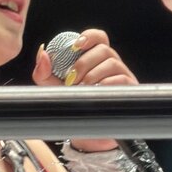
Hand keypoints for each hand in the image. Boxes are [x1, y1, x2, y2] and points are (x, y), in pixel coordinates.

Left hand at [32, 27, 138, 151]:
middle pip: (104, 50)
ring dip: (92, 76)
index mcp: (95, 60)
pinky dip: (104, 86)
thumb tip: (42, 53)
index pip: (98, 38)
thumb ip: (44, 72)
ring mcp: (122, 76)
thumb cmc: (73, 107)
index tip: (76, 45)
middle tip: (71, 79)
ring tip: (81, 90)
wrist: (87, 135)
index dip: (90, 36)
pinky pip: (120, 80)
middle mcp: (111, 65)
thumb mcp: (54, 90)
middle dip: (84, 62)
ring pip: (112, 64)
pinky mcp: (129, 90)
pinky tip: (94, 96)